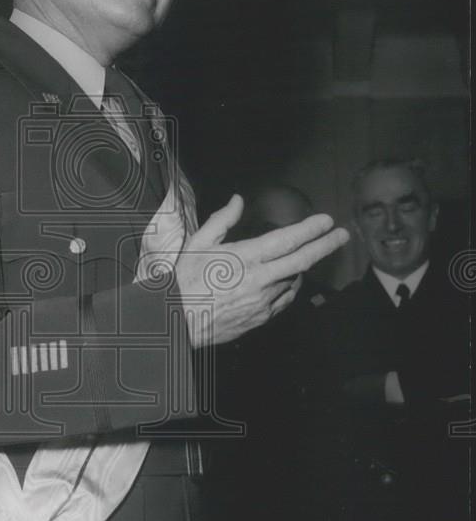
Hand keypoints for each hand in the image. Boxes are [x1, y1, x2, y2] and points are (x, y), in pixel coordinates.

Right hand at [175, 194, 348, 348]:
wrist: (177, 320)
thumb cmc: (185, 280)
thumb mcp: (197, 243)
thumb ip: (222, 220)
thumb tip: (238, 200)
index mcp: (245, 257)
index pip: (287, 240)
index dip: (310, 229)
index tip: (326, 221)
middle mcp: (260, 279)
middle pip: (302, 261)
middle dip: (326, 246)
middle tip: (342, 236)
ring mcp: (263, 301)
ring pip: (294, 281)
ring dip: (303, 267)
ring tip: (306, 256)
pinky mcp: (261, 318)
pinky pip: (284, 300)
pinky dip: (290, 287)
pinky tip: (288, 281)